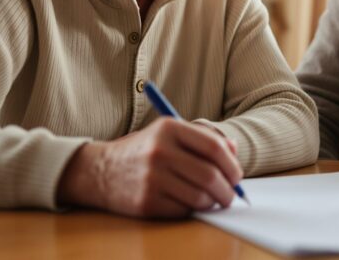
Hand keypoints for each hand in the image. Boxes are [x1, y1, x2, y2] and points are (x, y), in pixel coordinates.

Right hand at [57, 118, 242, 217]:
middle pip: (210, 175)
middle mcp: (160, 151)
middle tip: (231, 195)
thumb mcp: (168, 133)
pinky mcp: (146, 202)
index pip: (214, 147)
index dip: (232, 165)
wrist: (101, 171)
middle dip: (228, 190)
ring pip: (200, 197)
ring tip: (213, 201)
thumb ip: (202, 138)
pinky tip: (190, 204)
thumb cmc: (144, 151)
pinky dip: (192, 210)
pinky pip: (183, 211)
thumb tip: (234, 152)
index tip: (237, 176)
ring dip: (213, 203)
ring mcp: (152, 178)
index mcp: (168, 128)